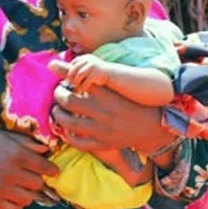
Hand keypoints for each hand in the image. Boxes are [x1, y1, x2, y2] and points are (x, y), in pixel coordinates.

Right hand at [0, 131, 59, 208]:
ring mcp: (3, 189)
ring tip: (21, 187)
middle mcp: (12, 173)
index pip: (44, 167)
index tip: (53, 171)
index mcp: (17, 154)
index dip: (51, 170)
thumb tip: (46, 150)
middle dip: (37, 180)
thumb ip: (27, 142)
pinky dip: (17, 205)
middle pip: (38, 184)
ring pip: (28, 198)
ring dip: (28, 193)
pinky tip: (13, 197)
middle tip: (31, 177)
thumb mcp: (5, 136)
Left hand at [49, 83, 170, 155]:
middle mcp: (103, 111)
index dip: (64, 76)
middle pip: (69, 101)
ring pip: (69, 124)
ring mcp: (102, 129)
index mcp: (107, 94)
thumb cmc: (130, 102)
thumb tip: (64, 64)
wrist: (151, 125)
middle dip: (59, 95)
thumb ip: (91, 76)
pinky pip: (79, 142)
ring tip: (57, 111)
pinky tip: (66, 130)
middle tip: (58, 93)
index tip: (60, 77)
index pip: (78, 80)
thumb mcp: (114, 87)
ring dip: (58, 116)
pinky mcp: (103, 144)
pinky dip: (68, 136)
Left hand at [64, 55, 111, 93]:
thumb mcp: (90, 66)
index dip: (71, 70)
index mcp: (86, 57)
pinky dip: (83, 87)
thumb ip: (81, 67)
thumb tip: (68, 75)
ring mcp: (92, 67)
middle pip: (74, 69)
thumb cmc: (99, 72)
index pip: (74, 63)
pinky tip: (83, 91)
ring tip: (76, 87)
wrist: (113, 74)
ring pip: (78, 75)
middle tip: (70, 84)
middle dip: (71, 77)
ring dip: (76, 83)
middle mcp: (88, 60)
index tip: (70, 78)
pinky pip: (86, 82)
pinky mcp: (96, 74)